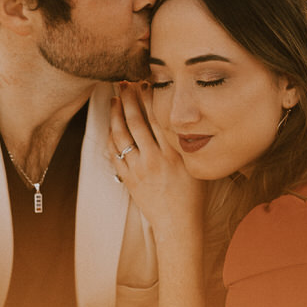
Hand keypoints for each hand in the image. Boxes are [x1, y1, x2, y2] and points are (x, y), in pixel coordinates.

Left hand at [110, 83, 202, 242]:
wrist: (178, 224)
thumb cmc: (192, 195)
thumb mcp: (195, 165)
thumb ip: (186, 144)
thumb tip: (180, 119)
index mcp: (174, 152)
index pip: (157, 116)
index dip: (148, 97)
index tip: (144, 82)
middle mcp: (154, 158)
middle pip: (136, 121)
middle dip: (128, 99)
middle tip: (124, 84)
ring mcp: (139, 169)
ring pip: (121, 135)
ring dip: (116, 115)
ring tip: (114, 100)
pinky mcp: (129, 179)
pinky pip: (115, 154)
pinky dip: (111, 138)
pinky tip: (111, 127)